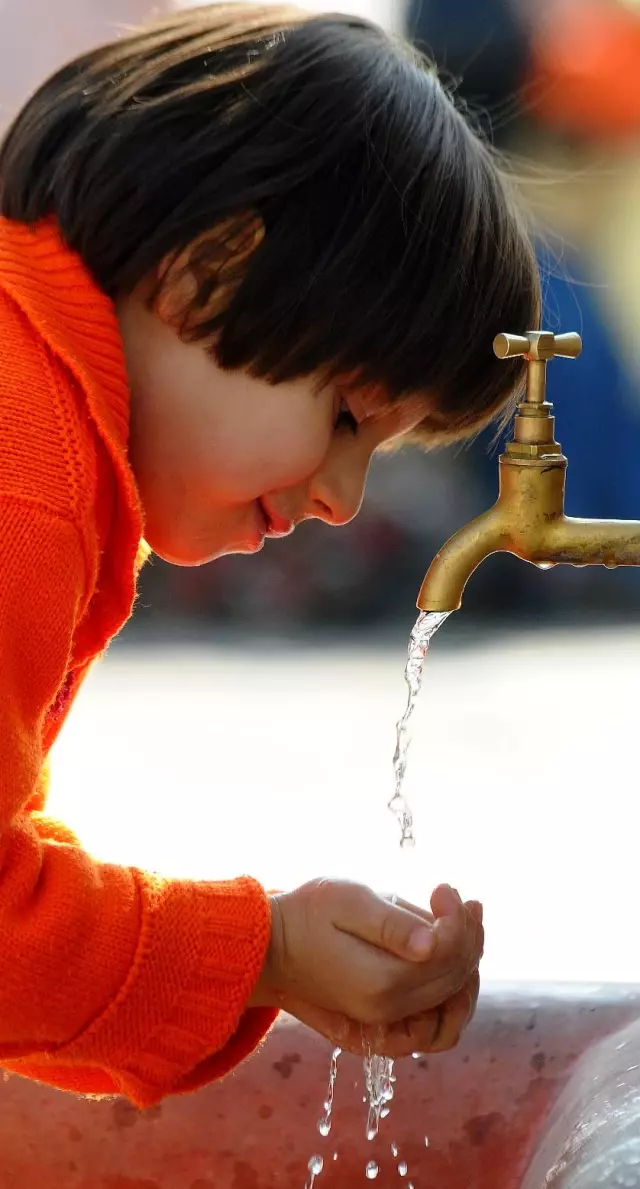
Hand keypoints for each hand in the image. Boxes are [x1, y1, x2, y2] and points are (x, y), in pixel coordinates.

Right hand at [250, 880, 482, 1057]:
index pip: (447, 955)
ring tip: (463, 927)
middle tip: (456, 897)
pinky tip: (447, 965)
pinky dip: (451, 999)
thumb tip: (432, 943)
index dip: (458, 919)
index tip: (443, 887)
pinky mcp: (382, 1026)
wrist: (270, 949)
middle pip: (455, 979)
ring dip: (466, 967)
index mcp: (381, 982)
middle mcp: (387, 1013)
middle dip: (467, 934)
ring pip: (452, 1007)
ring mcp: (385, 1025)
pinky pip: (434, 1029)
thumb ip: (391, 924)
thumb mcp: (348, 903)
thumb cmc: (307, 915)